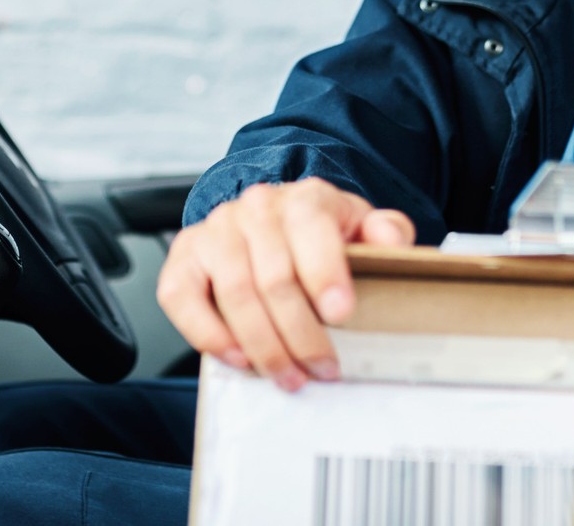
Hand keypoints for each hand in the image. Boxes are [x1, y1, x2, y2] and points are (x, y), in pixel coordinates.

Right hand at [156, 178, 414, 390]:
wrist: (272, 223)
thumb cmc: (319, 237)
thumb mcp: (361, 229)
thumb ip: (386, 232)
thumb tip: (390, 243)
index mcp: (304, 198)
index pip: (311, 228)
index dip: (325, 274)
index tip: (341, 315)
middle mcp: (255, 208)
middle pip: (274, 277)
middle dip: (301, 334)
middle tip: (322, 369)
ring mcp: (215, 231)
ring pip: (235, 294)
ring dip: (264, 345)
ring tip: (289, 376)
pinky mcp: (184, 259)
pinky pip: (183, 299)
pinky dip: (210, 335)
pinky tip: (240, 358)